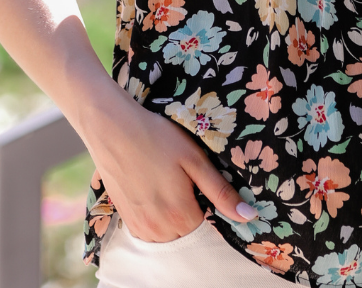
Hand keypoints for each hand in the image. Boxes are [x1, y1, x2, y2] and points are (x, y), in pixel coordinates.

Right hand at [83, 91, 256, 241]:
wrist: (112, 128)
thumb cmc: (157, 138)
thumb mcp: (195, 159)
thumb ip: (221, 192)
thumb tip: (249, 216)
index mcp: (179, 214)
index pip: (208, 225)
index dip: (210, 203)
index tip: (204, 182)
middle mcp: (158, 229)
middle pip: (188, 231)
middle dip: (194, 210)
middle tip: (187, 179)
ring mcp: (139, 226)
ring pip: (169, 233)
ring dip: (175, 216)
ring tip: (171, 182)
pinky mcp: (126, 220)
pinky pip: (151, 230)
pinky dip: (158, 217)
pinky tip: (156, 188)